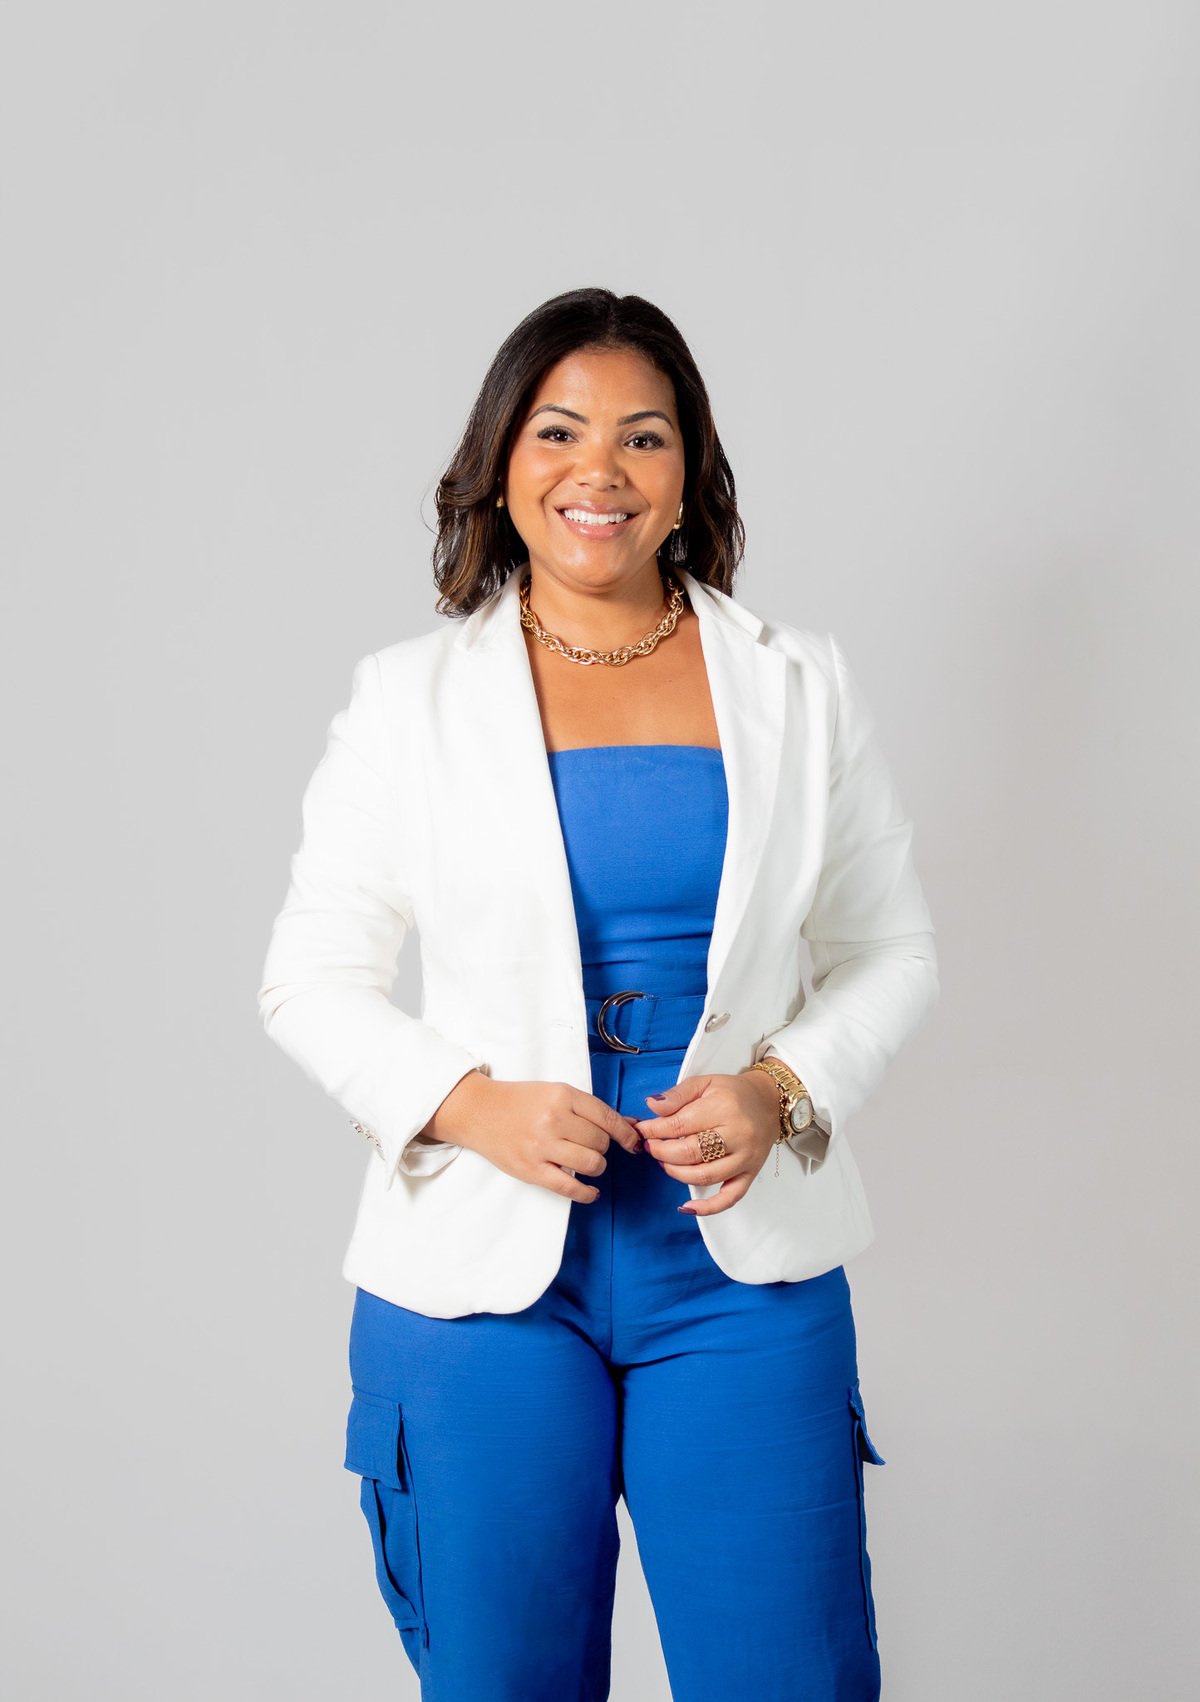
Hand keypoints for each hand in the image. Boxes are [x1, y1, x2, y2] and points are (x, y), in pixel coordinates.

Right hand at [421, 1072, 642, 1203]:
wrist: (480, 1111)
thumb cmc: (521, 1102)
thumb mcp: (555, 1093)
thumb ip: (588, 1109)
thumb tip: (629, 1126)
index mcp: (563, 1095)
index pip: (607, 1118)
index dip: (626, 1134)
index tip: (633, 1143)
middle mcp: (554, 1119)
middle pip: (601, 1143)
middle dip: (602, 1147)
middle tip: (590, 1145)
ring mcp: (542, 1146)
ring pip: (591, 1164)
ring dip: (595, 1166)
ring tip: (586, 1162)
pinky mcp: (532, 1169)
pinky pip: (570, 1187)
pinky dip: (587, 1193)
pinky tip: (591, 1191)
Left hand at [635, 1070, 779, 1216]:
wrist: (769, 1101)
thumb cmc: (734, 1092)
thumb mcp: (704, 1083)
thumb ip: (677, 1095)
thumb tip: (652, 1107)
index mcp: (723, 1108)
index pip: (679, 1125)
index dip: (654, 1130)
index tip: (643, 1130)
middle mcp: (737, 1135)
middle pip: (689, 1153)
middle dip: (662, 1152)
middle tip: (651, 1146)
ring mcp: (745, 1158)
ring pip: (704, 1176)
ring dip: (676, 1173)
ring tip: (664, 1162)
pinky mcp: (750, 1174)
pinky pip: (730, 1198)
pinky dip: (708, 1207)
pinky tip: (688, 1207)